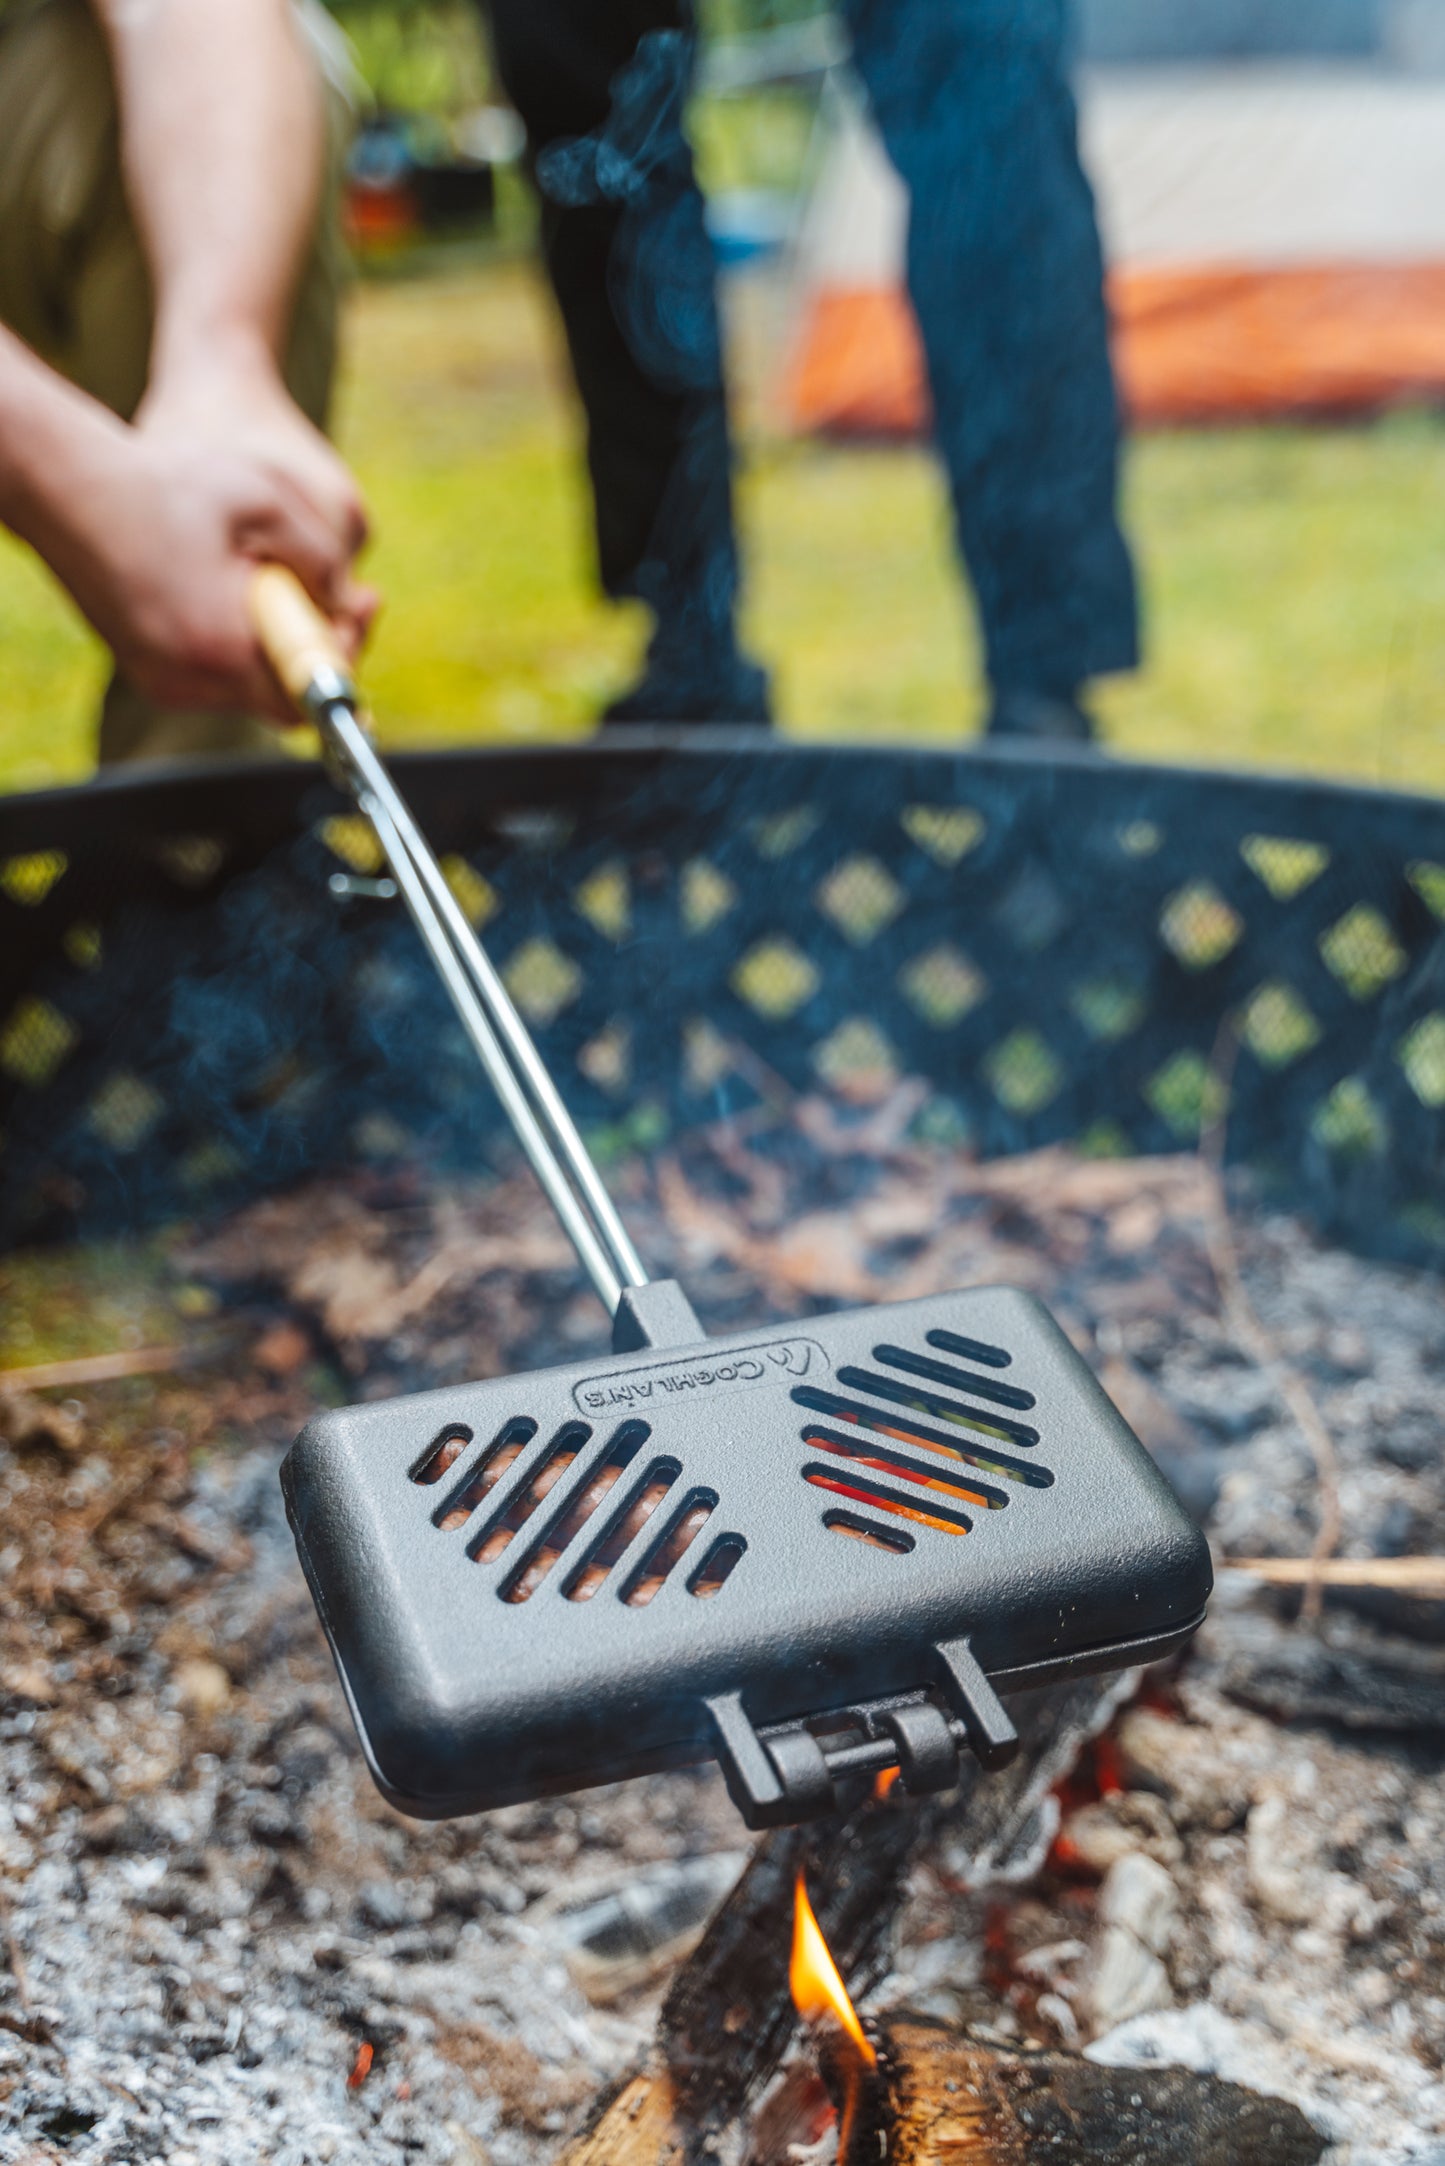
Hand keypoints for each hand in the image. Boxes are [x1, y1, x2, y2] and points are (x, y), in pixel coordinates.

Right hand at [39, 363, 375, 718]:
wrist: (69, 488)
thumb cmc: (164, 484)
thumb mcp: (267, 501)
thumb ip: (324, 557)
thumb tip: (346, 601)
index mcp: (223, 647)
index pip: (308, 697)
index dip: (343, 656)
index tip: (355, 611)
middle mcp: (189, 680)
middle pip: (279, 694)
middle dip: (311, 644)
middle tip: (328, 591)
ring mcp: (162, 679)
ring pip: (245, 683)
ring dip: (269, 640)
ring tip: (262, 575)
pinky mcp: (145, 669)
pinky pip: (211, 672)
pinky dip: (232, 640)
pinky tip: (224, 586)